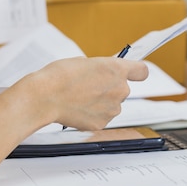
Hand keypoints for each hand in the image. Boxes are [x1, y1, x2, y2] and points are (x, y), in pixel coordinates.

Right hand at [18, 57, 148, 130]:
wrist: (44, 97)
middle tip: (90, 86)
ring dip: (101, 102)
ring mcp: (112, 108)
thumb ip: (100, 68)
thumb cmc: (59, 77)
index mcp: (116, 69)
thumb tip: (102, 75)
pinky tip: (78, 109)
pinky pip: (102, 117)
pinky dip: (92, 115)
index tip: (133, 73)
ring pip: (112, 104)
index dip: (136, 72)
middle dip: (110, 88)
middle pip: (123, 88)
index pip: (141, 71)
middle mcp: (119, 89)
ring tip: (80, 98)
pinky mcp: (102, 123)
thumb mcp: (83, 62)